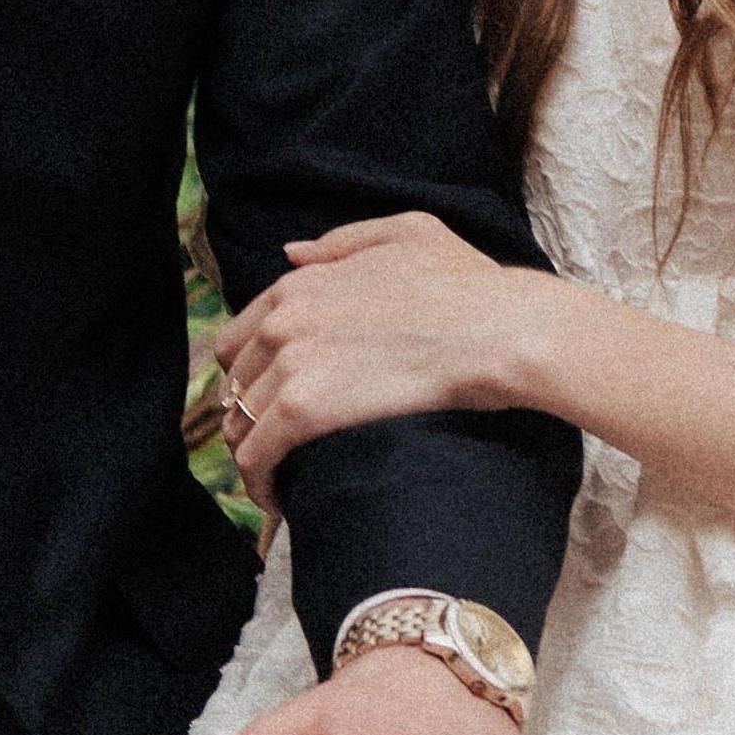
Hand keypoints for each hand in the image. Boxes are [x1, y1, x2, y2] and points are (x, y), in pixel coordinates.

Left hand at [207, 211, 567, 509]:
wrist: (499, 331)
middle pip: (235, 383)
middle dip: (250, 416)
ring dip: (255, 454)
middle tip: (277, 447)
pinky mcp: (304, 411)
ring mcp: (290, 365)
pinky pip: (257, 457)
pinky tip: (280, 501)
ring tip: (280, 481)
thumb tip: (291, 254)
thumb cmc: (468, 284)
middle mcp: (281, 320)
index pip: (241, 337)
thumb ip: (341, 243)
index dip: (250, 374)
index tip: (268, 401)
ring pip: (240, 425)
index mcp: (299, 284)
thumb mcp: (408, 233)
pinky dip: (261, 483)